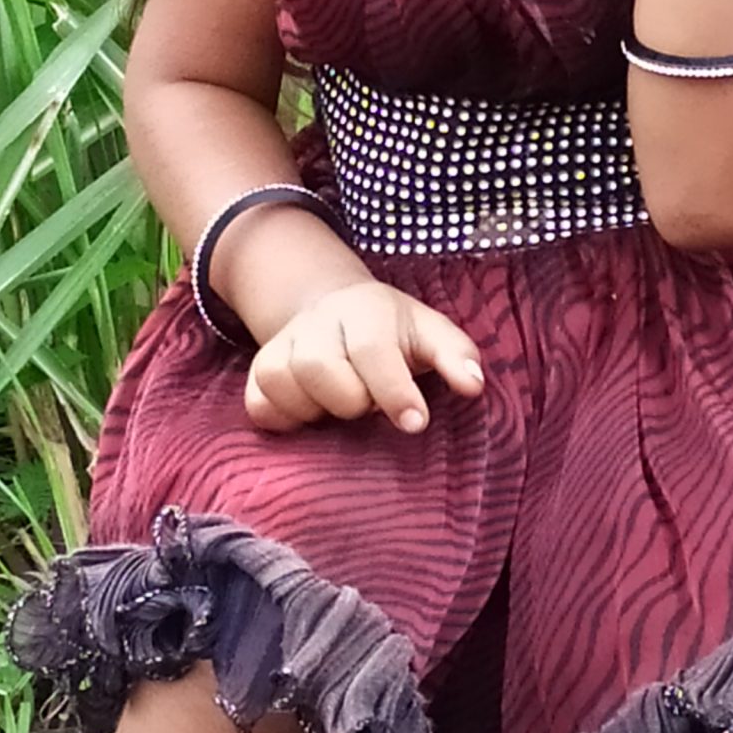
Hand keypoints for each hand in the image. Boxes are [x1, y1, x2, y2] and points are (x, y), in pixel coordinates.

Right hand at [244, 279, 485, 433]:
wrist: (335, 310)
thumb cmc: (392, 331)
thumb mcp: (429, 332)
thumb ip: (456, 356)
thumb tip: (474, 386)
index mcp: (364, 309)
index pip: (372, 350)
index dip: (393, 391)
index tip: (416, 423)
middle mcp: (317, 321)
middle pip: (318, 366)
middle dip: (352, 399)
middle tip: (371, 404)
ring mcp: (282, 344)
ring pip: (282, 381)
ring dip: (317, 408)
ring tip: (342, 406)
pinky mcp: (260, 371)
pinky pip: (258, 404)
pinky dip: (283, 418)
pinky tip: (311, 414)